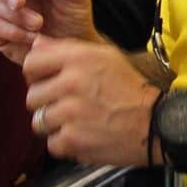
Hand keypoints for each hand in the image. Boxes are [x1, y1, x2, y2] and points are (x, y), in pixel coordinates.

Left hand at [23, 35, 160, 166]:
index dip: (36, 75)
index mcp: (79, 59)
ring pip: (39, 122)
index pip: (31, 63)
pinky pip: (52, 143)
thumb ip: (66, 49)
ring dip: (55, 125)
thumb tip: (36, 43)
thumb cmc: (129, 88)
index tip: (48, 81)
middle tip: (69, 105)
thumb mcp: (104, 57)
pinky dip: (66, 143)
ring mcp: (70, 113)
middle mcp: (72, 83)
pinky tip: (84, 135)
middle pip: (32, 96)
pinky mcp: (72, 140)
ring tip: (77, 122)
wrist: (155, 123)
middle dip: (47, 103)